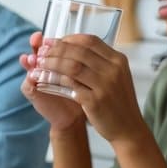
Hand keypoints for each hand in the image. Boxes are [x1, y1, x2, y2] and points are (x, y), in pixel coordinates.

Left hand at [29, 34, 147, 144]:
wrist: (128, 127)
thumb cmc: (118, 101)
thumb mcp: (116, 76)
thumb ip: (99, 61)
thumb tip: (73, 47)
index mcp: (118, 60)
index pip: (90, 41)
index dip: (68, 39)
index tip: (52, 41)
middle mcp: (113, 70)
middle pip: (78, 52)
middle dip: (55, 50)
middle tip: (40, 50)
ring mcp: (105, 85)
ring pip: (72, 67)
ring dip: (52, 63)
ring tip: (38, 63)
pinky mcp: (95, 101)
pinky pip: (69, 86)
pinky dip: (54, 81)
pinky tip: (43, 80)